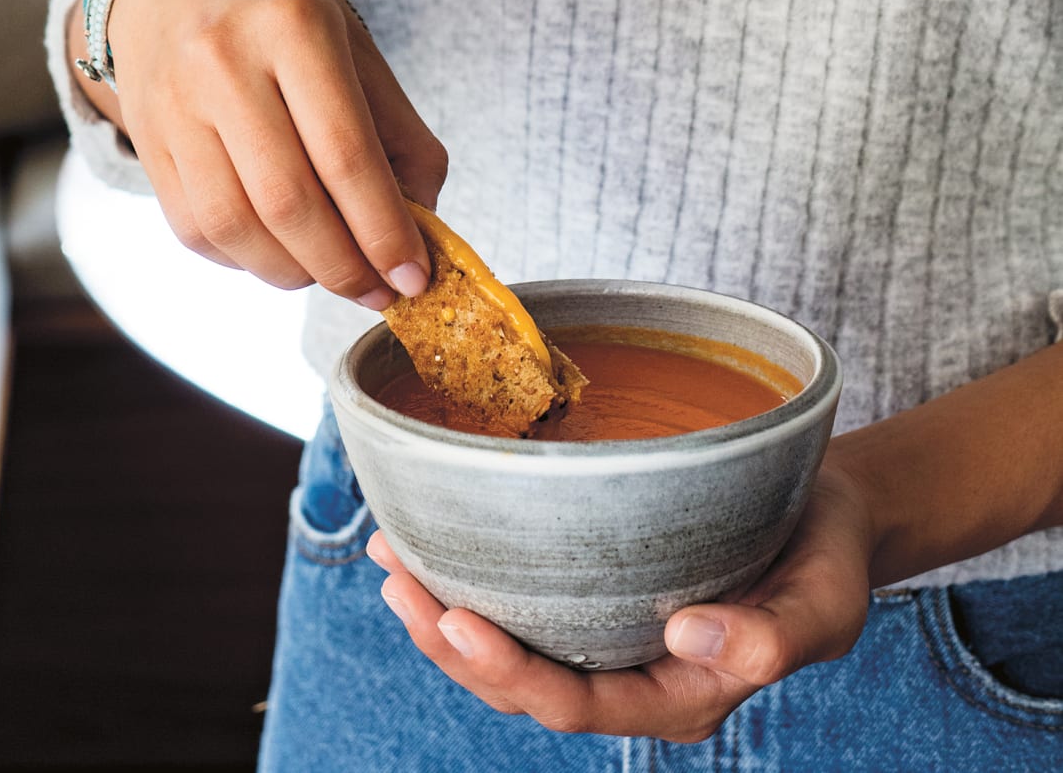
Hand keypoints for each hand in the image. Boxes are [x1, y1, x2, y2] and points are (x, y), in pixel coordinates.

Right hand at [70, 0, 446, 309]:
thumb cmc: (278, 15)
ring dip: (292, 273)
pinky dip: (244, 260)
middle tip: (376, 291)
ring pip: (235, 227)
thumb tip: (422, 230)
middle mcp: (223, 63)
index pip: (345, 154)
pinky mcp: (146, 142)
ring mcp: (175, 106)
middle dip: (342, 267)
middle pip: (288, 202)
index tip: (412, 275)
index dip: (384, 230)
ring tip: (327, 272)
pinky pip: (195, 230)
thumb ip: (398, 136)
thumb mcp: (355, 48)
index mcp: (292, 26)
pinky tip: (275, 250)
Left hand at [366, 460, 875, 741]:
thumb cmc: (826, 558)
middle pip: (521, 685)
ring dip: (440, 613)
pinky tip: (424, 542)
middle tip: (397, 583)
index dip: (509, 672)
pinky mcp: (591, 599)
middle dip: (449, 644)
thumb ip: (772, 637)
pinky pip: (519, 605)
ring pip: (506, 649)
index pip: (577, 704)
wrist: (825, 514)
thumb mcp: (828, 604)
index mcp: (676, 697)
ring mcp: (604, 641)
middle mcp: (628, 678)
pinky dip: (467, 578)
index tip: (456, 619)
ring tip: (389, 560)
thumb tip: (684, 637)